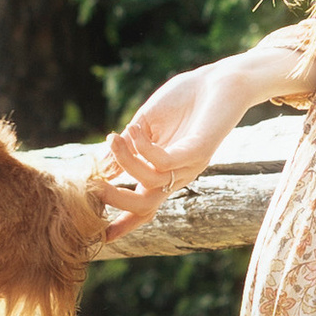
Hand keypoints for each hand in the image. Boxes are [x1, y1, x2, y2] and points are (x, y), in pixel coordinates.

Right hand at [96, 51, 281, 232]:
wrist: (220, 78)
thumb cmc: (184, 98)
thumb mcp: (144, 124)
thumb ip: (126, 147)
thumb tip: (102, 169)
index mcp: (163, 171)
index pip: (143, 205)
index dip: (124, 222)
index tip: (103, 237)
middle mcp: (177, 174)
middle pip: (145, 206)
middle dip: (117, 200)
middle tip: (95, 184)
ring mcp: (189, 164)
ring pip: (151, 182)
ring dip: (125, 162)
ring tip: (113, 138)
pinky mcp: (198, 150)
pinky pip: (164, 161)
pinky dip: (143, 148)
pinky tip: (132, 130)